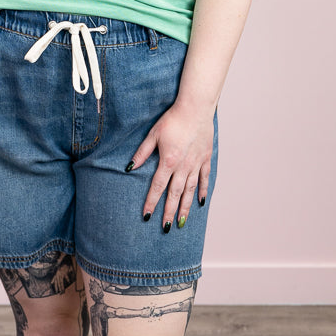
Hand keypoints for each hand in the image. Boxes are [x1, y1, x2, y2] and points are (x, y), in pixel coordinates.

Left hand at [128, 99, 213, 228]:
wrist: (196, 108)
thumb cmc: (173, 119)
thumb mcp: (153, 134)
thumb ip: (142, 153)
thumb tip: (130, 167)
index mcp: (168, 161)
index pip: (157, 186)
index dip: (151, 202)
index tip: (147, 215)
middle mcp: (183, 166)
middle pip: (175, 194)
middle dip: (169, 212)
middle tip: (166, 227)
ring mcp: (196, 163)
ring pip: (190, 190)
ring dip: (185, 207)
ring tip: (181, 222)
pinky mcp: (205, 158)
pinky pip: (204, 178)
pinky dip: (202, 191)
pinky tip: (200, 202)